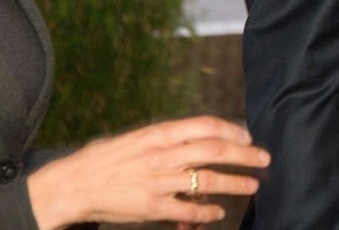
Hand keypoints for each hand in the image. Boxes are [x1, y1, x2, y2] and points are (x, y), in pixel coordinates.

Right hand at [27, 115, 269, 229]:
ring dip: (235, 183)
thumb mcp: (138, 138)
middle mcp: (162, 154)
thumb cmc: (105, 159)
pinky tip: (217, 213)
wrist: (74, 184)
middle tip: (264, 158)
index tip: (248, 136)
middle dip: (244, 155)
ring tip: (252, 185)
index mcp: (158, 132)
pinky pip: (188, 210)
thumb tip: (198, 143)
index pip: (205, 125)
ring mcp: (159, 181)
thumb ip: (167, 141)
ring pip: (208, 180)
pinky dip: (207, 212)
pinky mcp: (152, 206)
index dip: (232, 130)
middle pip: (215, 150)